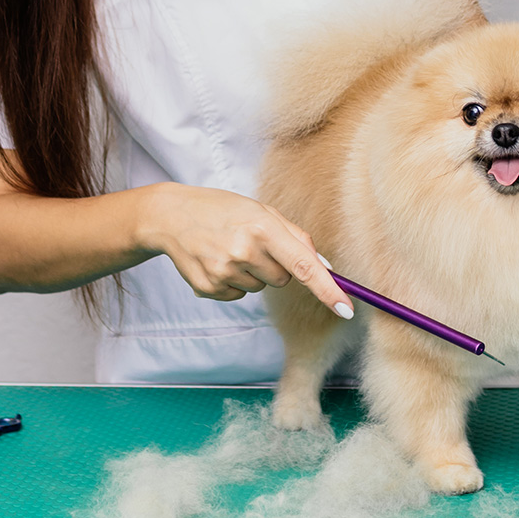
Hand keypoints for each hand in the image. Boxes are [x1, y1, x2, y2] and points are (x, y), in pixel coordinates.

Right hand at [138, 183, 353, 317]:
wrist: (172, 216)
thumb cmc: (224, 210)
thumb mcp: (262, 211)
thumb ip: (296, 237)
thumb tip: (326, 268)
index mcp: (263, 226)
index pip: (304, 265)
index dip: (328, 289)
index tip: (346, 308)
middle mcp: (244, 250)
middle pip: (284, 280)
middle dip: (277, 265)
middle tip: (252, 243)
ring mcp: (224, 272)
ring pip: (261, 288)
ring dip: (253, 273)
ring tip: (231, 249)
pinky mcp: (208, 288)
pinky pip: (239, 295)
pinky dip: (234, 281)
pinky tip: (218, 260)